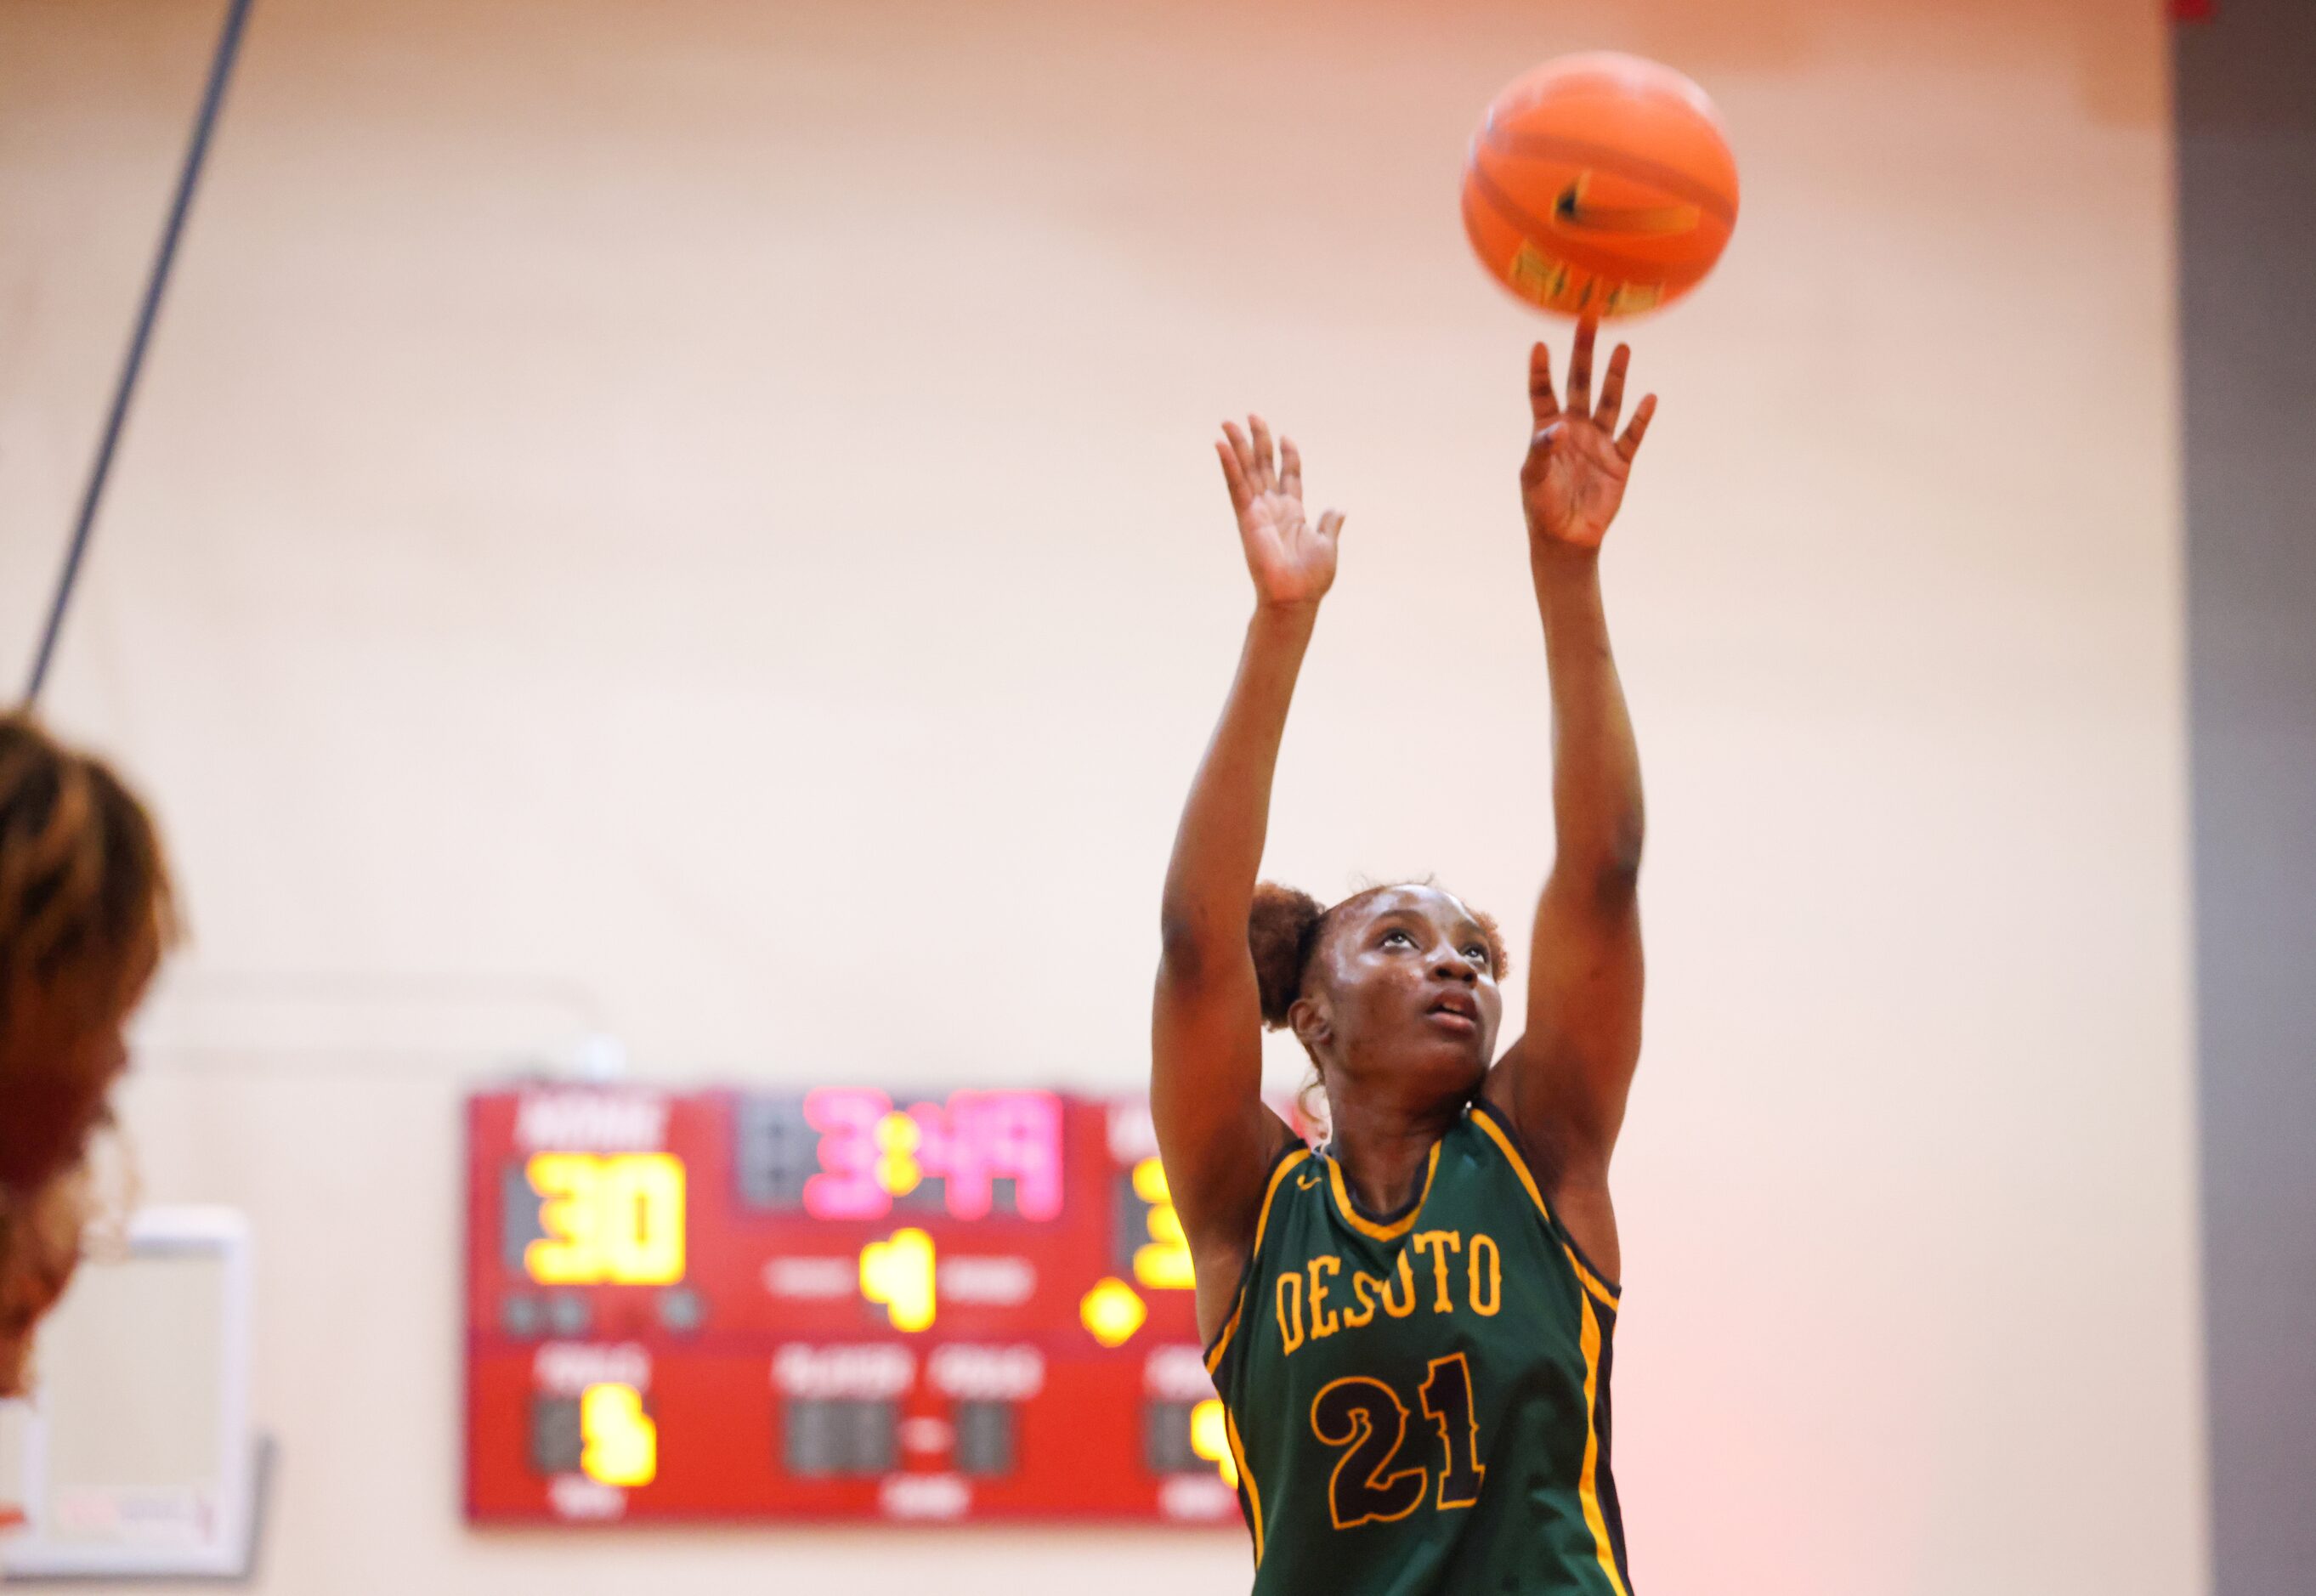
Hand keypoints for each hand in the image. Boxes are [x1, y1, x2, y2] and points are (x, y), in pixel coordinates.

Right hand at [1217, 416, 1343, 611]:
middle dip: (1258, 440)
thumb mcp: (1327, 545)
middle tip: (1252, 415)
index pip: (1289, 475)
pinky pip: (1236, 486)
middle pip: (1263, 466)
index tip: (1286, 437)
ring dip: (1238, 446)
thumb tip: (1338, 510)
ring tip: (1229, 422)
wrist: (1296, 598)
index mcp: (1293, 512)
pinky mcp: (1246, 517)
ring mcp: (1257, 511)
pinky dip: (1228, 465)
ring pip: (1246, 471)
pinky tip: (1220, 445)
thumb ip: (1329, 525)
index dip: (1288, 455)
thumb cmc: (1311, 578)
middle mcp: (1273, 508)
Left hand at [1521, 318, 1656, 552]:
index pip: (1543, 392)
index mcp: (1547, 430)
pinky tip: (1649, 398)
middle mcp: (1575, 428)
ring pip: (1609, 401)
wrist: (1566, 538)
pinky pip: (1633, 435)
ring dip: (1616, 376)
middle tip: (1589, 319)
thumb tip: (1559, 427)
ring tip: (1622, 347)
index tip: (1539, 343)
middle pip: (1580, 382)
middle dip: (1584, 352)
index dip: (1541, 370)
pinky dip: (1642, 418)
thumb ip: (1542, 451)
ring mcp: (1599, 442)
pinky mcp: (1620, 461)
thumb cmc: (1542, 507)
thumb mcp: (1534, 479)